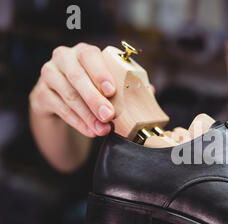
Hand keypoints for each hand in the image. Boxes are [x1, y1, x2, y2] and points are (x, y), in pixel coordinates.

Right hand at [29, 42, 155, 137]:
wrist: (61, 98)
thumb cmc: (92, 87)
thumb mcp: (107, 83)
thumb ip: (127, 85)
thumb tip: (149, 90)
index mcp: (84, 51)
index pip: (90, 56)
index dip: (100, 73)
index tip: (111, 90)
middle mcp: (63, 58)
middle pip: (77, 78)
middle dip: (95, 99)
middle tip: (109, 116)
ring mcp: (49, 75)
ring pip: (69, 96)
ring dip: (88, 116)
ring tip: (103, 130)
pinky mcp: (41, 94)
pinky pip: (60, 109)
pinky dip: (78, 122)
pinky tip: (90, 131)